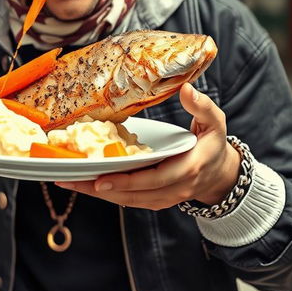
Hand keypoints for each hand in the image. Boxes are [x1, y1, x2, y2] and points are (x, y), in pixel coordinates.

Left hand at [56, 83, 240, 209]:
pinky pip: (130, 200)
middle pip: (134, 194)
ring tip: (71, 183)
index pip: (153, 179)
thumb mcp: (215, 121)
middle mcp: (174, 189)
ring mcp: (165, 198)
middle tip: (72, 181)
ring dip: (99, 194)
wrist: (221, 173)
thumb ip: (201, 106)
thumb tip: (186, 89)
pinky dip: (109, 195)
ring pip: (128, 200)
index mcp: (187, 169)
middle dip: (101, 189)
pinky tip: (87, 185)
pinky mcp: (156, 200)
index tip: (101, 180)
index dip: (126, 182)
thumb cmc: (214, 143)